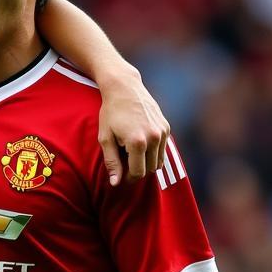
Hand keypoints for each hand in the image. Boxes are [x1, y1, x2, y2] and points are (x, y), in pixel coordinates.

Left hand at [96, 66, 169, 185]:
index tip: (121, 174)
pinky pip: (163, 149)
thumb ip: (112, 162)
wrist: (124, 88)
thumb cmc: (110, 113)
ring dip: (146, 162)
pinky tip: (140, 143)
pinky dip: (153, 152)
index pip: (138, 173)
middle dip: (138, 170)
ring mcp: (162, 131)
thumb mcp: (105, 138)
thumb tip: (116, 183)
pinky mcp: (166, 126)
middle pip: (150, 169)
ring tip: (131, 152)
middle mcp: (154, 138)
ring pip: (159, 161)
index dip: (128, 177)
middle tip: (125, 163)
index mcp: (137, 142)